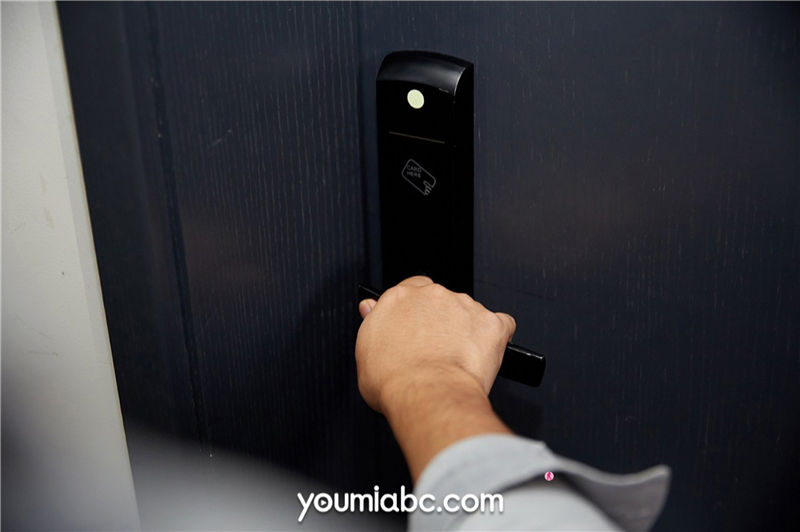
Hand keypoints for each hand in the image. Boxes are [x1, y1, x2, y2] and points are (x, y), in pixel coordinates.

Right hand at [355, 276, 515, 413]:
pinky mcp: (490, 323)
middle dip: (441, 321)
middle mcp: (433, 296)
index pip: (411, 289)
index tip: (417, 326)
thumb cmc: (395, 383)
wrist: (428, 396)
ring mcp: (464, 306)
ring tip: (457, 360)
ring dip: (466, 330)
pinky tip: (486, 354)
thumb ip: (372, 322)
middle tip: (435, 350)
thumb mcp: (366, 353)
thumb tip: (370, 309)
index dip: (415, 310)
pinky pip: (501, 324)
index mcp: (400, 298)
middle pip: (441, 301)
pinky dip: (496, 337)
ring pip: (469, 312)